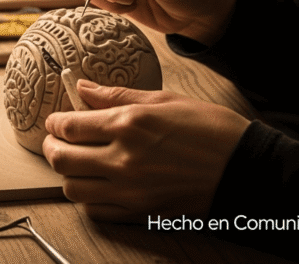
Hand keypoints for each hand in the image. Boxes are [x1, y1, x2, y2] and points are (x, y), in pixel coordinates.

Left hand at [42, 80, 249, 221]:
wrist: (247, 169)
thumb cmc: (211, 130)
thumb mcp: (164, 99)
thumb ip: (116, 95)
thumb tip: (82, 87)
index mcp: (128, 125)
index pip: (67, 126)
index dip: (54, 122)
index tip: (58, 120)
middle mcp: (124, 159)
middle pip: (61, 159)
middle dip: (52, 147)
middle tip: (58, 141)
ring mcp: (131, 190)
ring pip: (72, 189)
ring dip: (67, 175)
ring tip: (78, 162)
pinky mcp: (141, 212)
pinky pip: (96, 212)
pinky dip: (89, 199)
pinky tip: (98, 185)